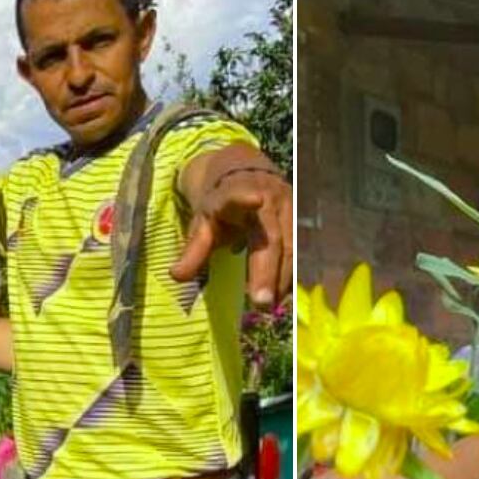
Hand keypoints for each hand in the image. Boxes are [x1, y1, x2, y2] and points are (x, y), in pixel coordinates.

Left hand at [173, 164, 291, 307]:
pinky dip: (290, 275)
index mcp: (234, 191)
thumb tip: (177, 276)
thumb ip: (194, 250)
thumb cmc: (220, 205)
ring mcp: (289, 205)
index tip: (254, 200)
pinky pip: (300, 250)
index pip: (236, 196)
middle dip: (267, 272)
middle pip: (272, 237)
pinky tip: (282, 295)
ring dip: (283, 279)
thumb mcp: (203, 222)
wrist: (243, 172)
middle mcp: (268, 195)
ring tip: (270, 306)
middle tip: (261, 303)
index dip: (243, 198)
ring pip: (292, 247)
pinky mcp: (302, 217)